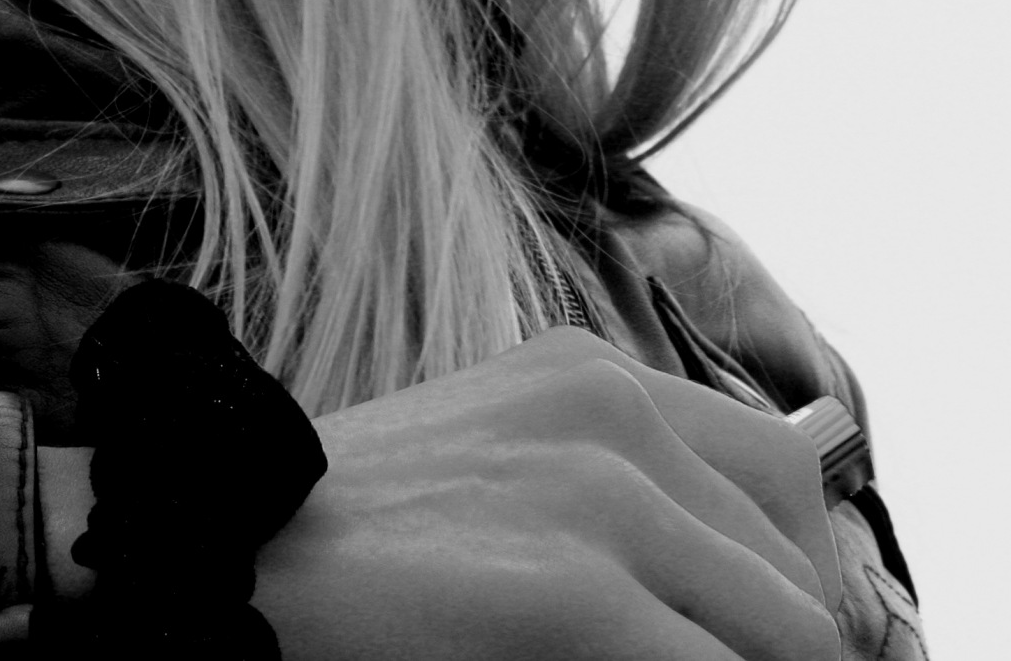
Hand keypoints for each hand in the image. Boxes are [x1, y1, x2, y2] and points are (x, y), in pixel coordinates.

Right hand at [42, 326, 840, 659]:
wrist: (214, 548)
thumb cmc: (346, 535)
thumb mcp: (500, 471)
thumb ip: (619, 495)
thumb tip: (765, 592)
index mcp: (594, 376)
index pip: (785, 479)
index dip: (791, 577)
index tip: (751, 638)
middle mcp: (613, 414)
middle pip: (796, 570)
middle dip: (769, 648)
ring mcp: (598, 498)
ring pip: (787, 637)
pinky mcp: (570, 594)